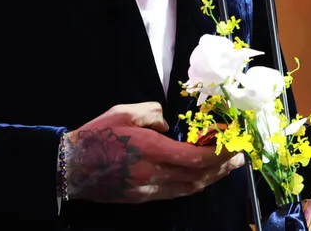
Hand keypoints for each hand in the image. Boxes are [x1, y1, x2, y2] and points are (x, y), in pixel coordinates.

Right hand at [63, 101, 244, 203]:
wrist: (70, 167)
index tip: (232, 141)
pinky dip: (193, 185)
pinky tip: (201, 177)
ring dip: (212, 178)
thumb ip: (153, 114)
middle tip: (240, 156)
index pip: (196, 158)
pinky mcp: (142, 198)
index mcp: (151, 149)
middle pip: (198, 176)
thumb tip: (169, 125)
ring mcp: (148, 190)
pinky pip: (175, 193)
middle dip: (223, 166)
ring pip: (189, 188)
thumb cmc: (97, 135)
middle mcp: (153, 174)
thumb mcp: (124, 111)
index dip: (219, 152)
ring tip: (227, 167)